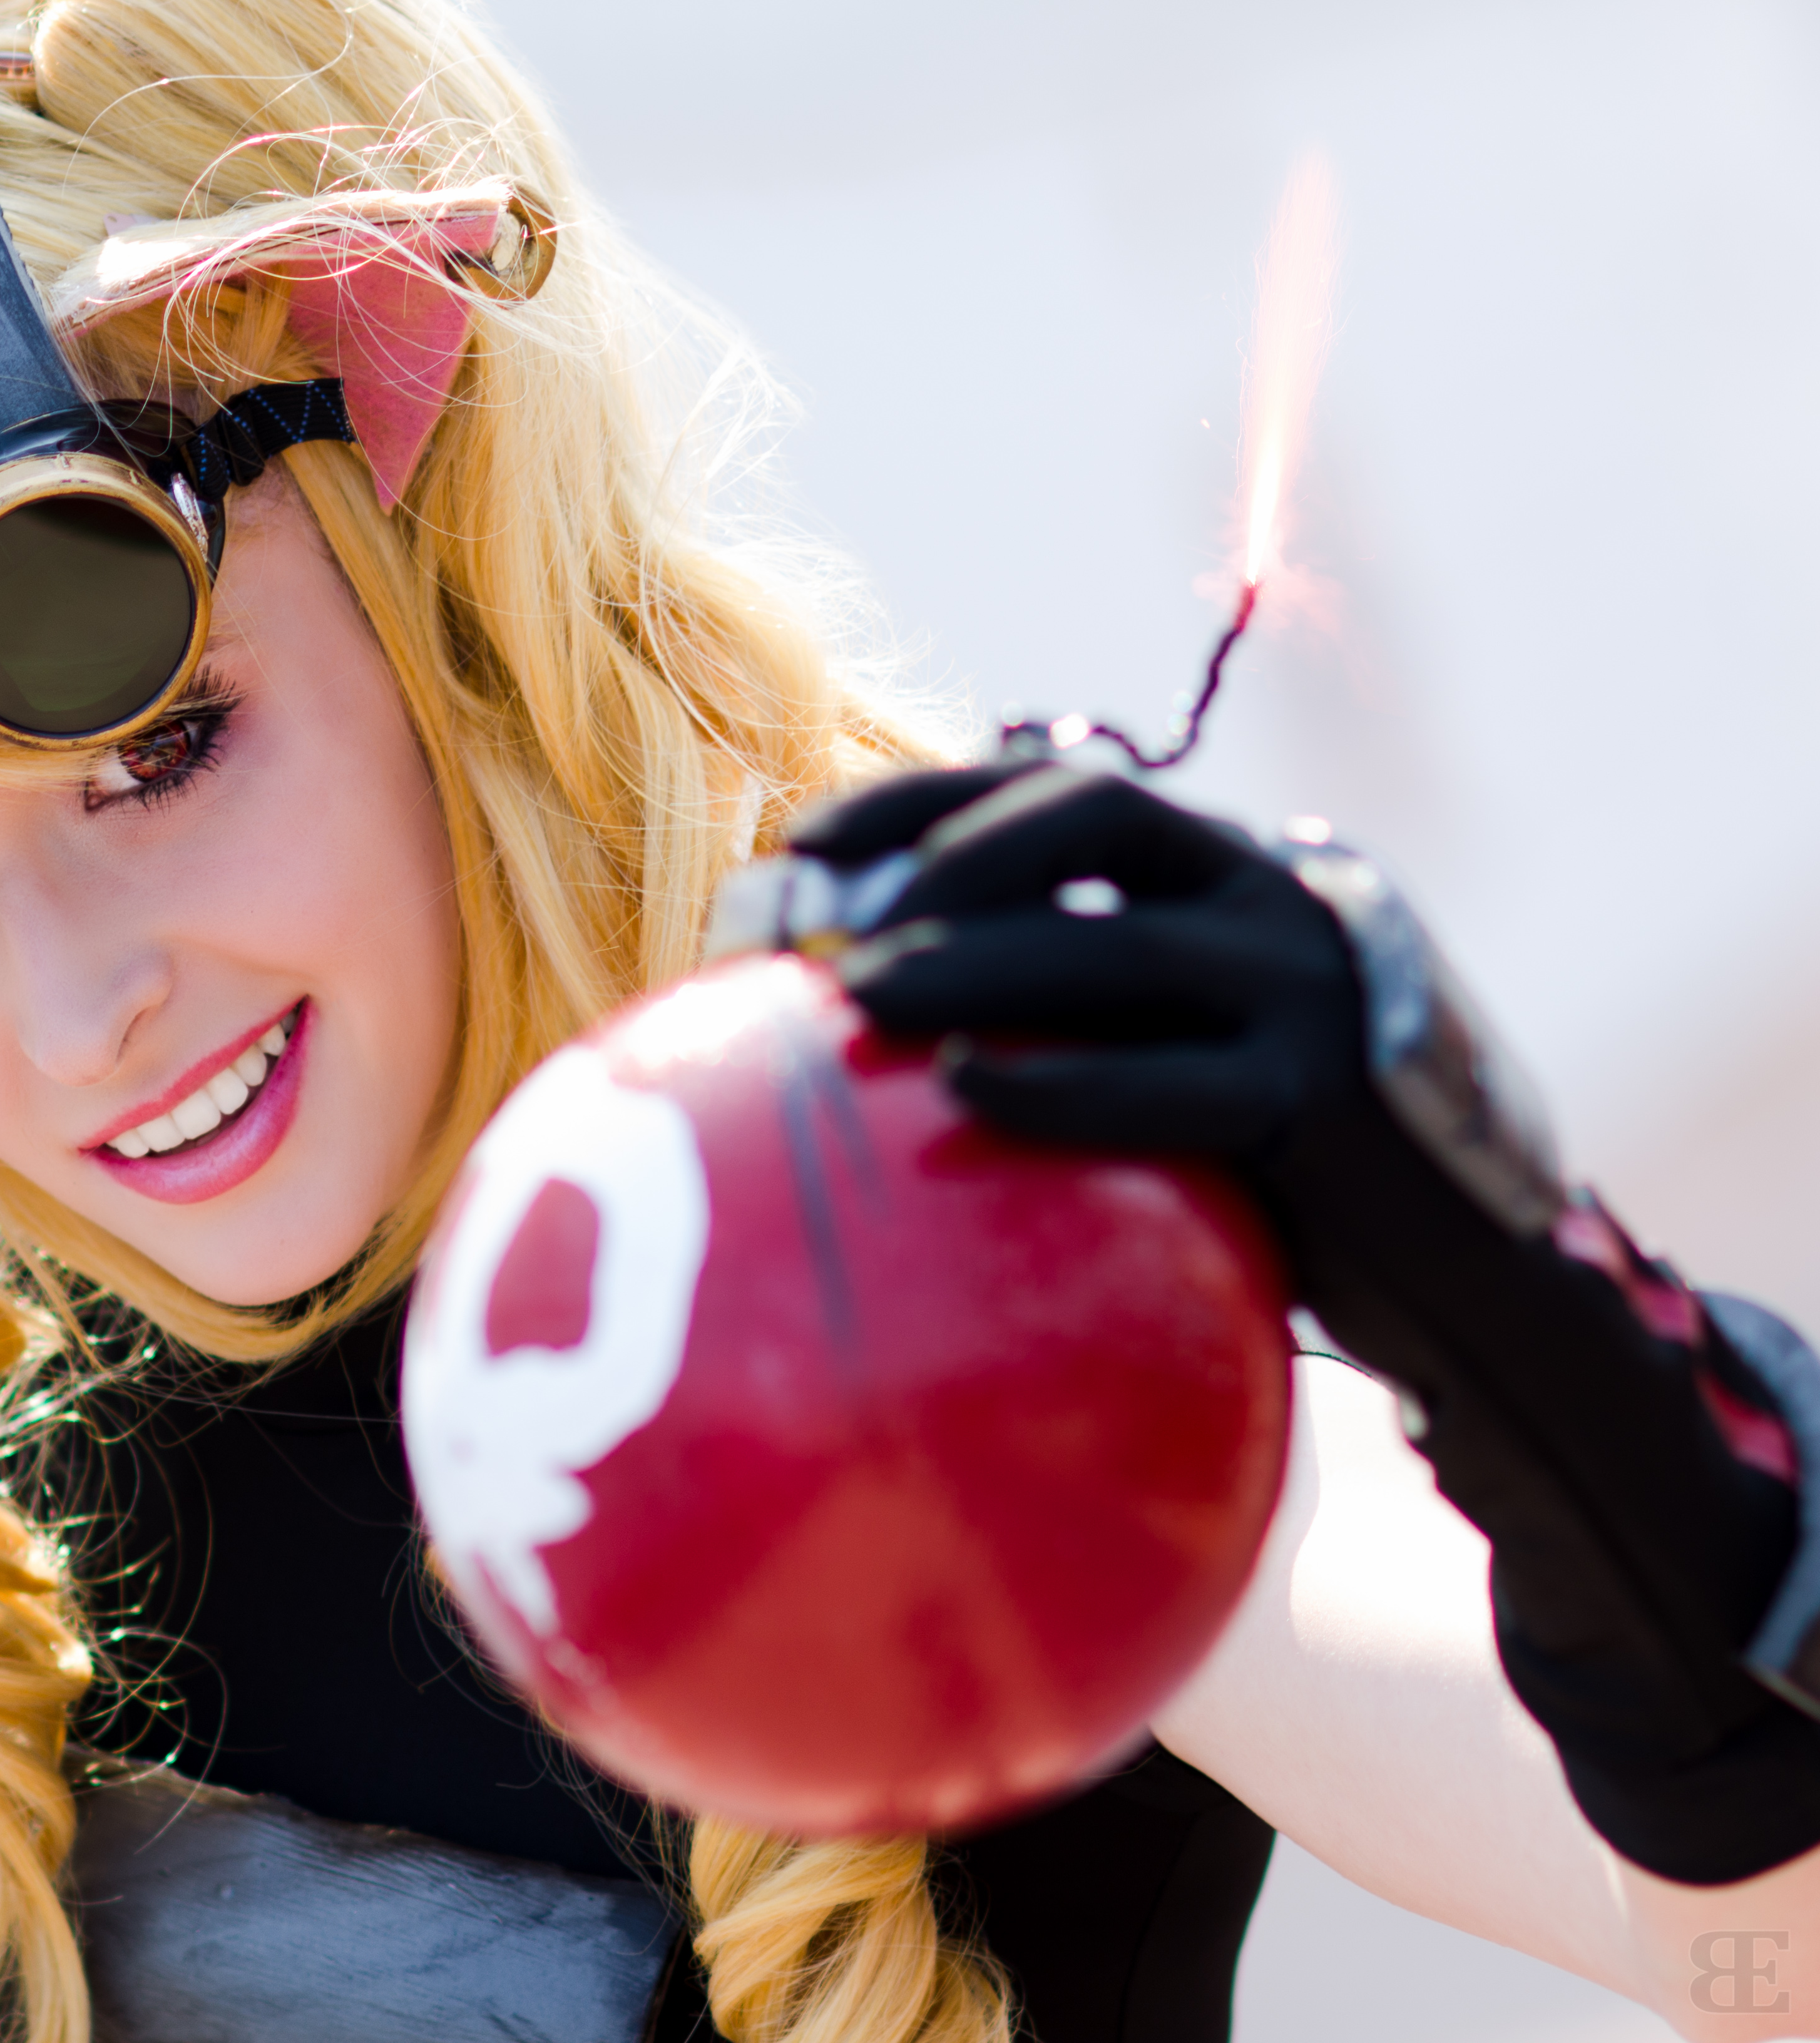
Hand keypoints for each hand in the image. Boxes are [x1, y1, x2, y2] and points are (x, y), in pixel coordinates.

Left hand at [757, 761, 1819, 1884]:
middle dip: (953, 856)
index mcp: (1221, 866)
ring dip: (979, 962)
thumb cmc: (1268, 1157)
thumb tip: (841, 1002)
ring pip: (1121, 944)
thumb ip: (1058, 1001)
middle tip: (836, 925)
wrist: (1460, 1265)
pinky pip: (1181, 1084)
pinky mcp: (1327, 1104)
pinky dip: (1068, 1085)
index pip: (1061, 784)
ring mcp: (1309, 995)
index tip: (800, 842)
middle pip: (1096, 824)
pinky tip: (970, 1094)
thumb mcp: (1171, 1046)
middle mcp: (1271, 899)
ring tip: (863, 997)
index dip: (926, 797)